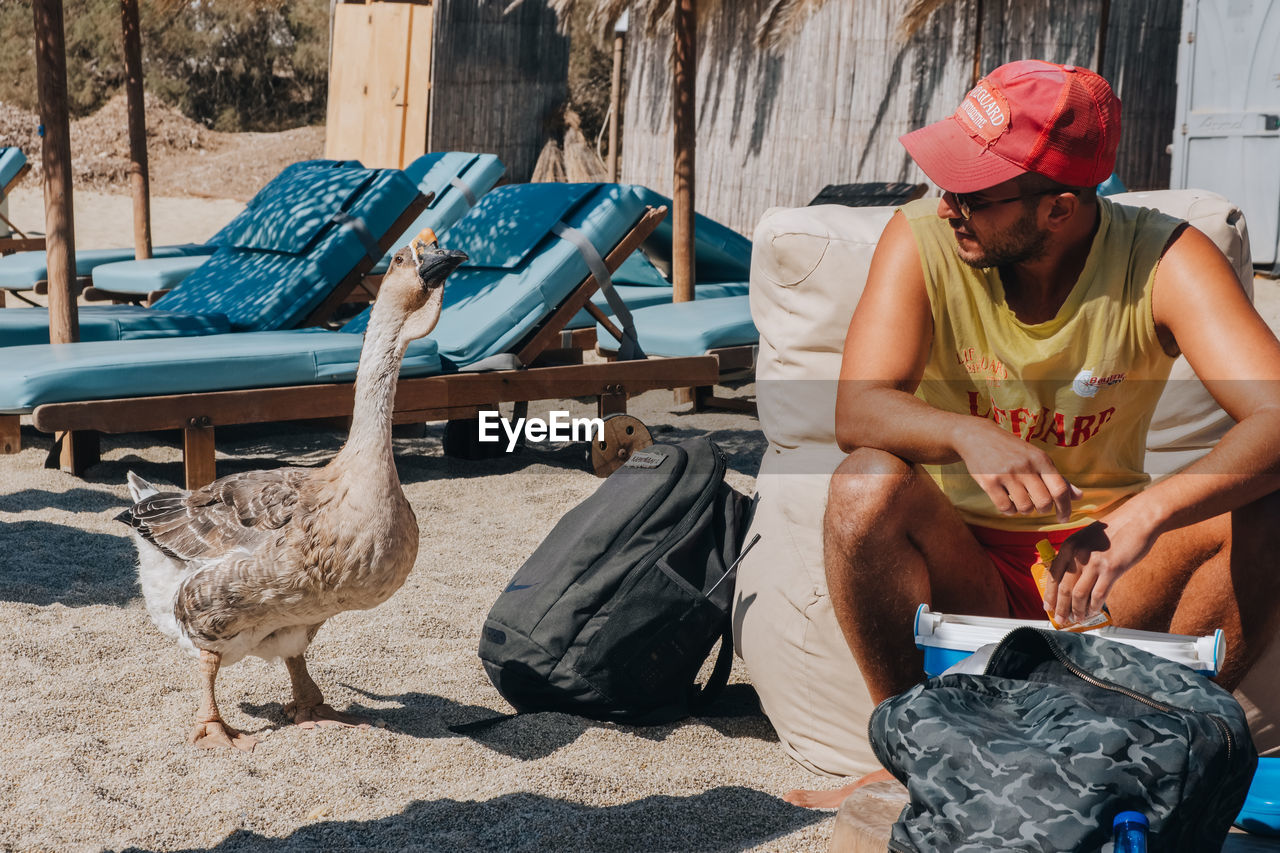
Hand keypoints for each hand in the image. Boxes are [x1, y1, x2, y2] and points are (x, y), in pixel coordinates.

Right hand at [954, 420, 1081, 522]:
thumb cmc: (1012, 450)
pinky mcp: (989, 482)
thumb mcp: (1037, 458)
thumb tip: (1079, 497)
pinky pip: (1005, 508)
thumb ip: (1057, 478)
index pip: (1060, 489)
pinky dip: (1009, 510)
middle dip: (1043, 509)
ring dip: (1024, 509)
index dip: (1066, 508)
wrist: (978, 437)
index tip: (1064, 518)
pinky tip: (1007, 502)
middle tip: (1038, 505)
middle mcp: (1025, 466)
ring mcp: (1006, 474)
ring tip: (1020, 500)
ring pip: (1025, 507)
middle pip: (1044, 502)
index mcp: (1041, 459)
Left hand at [1043, 512, 1158, 623]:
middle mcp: (1077, 554)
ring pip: (1079, 594)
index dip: (1050, 594)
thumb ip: (1075, 555)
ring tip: (1076, 619)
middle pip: (1064, 588)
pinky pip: (1098, 594)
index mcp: (1068, 546)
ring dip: (1077, 610)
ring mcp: (1094, 562)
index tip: (1047, 606)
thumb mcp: (1085, 537)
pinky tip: (1093, 612)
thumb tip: (1069, 578)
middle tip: (1060, 619)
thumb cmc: (1114, 529)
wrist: (1138, 519)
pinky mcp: (1112, 569)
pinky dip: (1094, 607)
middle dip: (1061, 607)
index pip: (1053, 575)